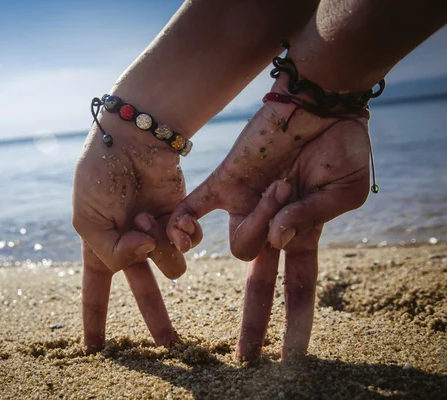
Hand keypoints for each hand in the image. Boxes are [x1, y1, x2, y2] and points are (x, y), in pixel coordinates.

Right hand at [73, 114, 186, 349]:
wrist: (133, 138)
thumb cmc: (101, 175)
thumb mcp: (89, 221)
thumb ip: (112, 253)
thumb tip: (146, 258)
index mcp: (100, 243)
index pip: (96, 288)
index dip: (95, 317)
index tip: (94, 347)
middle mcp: (130, 242)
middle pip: (143, 288)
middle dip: (157, 316)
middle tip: (171, 343)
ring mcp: (156, 231)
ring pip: (171, 267)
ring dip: (158, 248)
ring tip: (146, 222)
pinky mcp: (180, 217)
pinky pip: (186, 243)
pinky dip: (180, 234)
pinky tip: (173, 221)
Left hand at [165, 77, 371, 358]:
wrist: (319, 103)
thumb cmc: (342, 146)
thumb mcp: (343, 189)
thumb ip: (312, 218)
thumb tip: (278, 240)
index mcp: (304, 231)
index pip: (297, 286)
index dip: (295, 321)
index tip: (289, 355)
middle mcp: (271, 225)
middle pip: (257, 281)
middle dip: (253, 318)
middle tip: (245, 355)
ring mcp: (247, 206)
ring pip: (240, 241)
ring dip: (264, 219)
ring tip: (282, 186)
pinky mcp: (226, 182)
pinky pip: (197, 207)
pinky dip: (184, 221)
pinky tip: (176, 235)